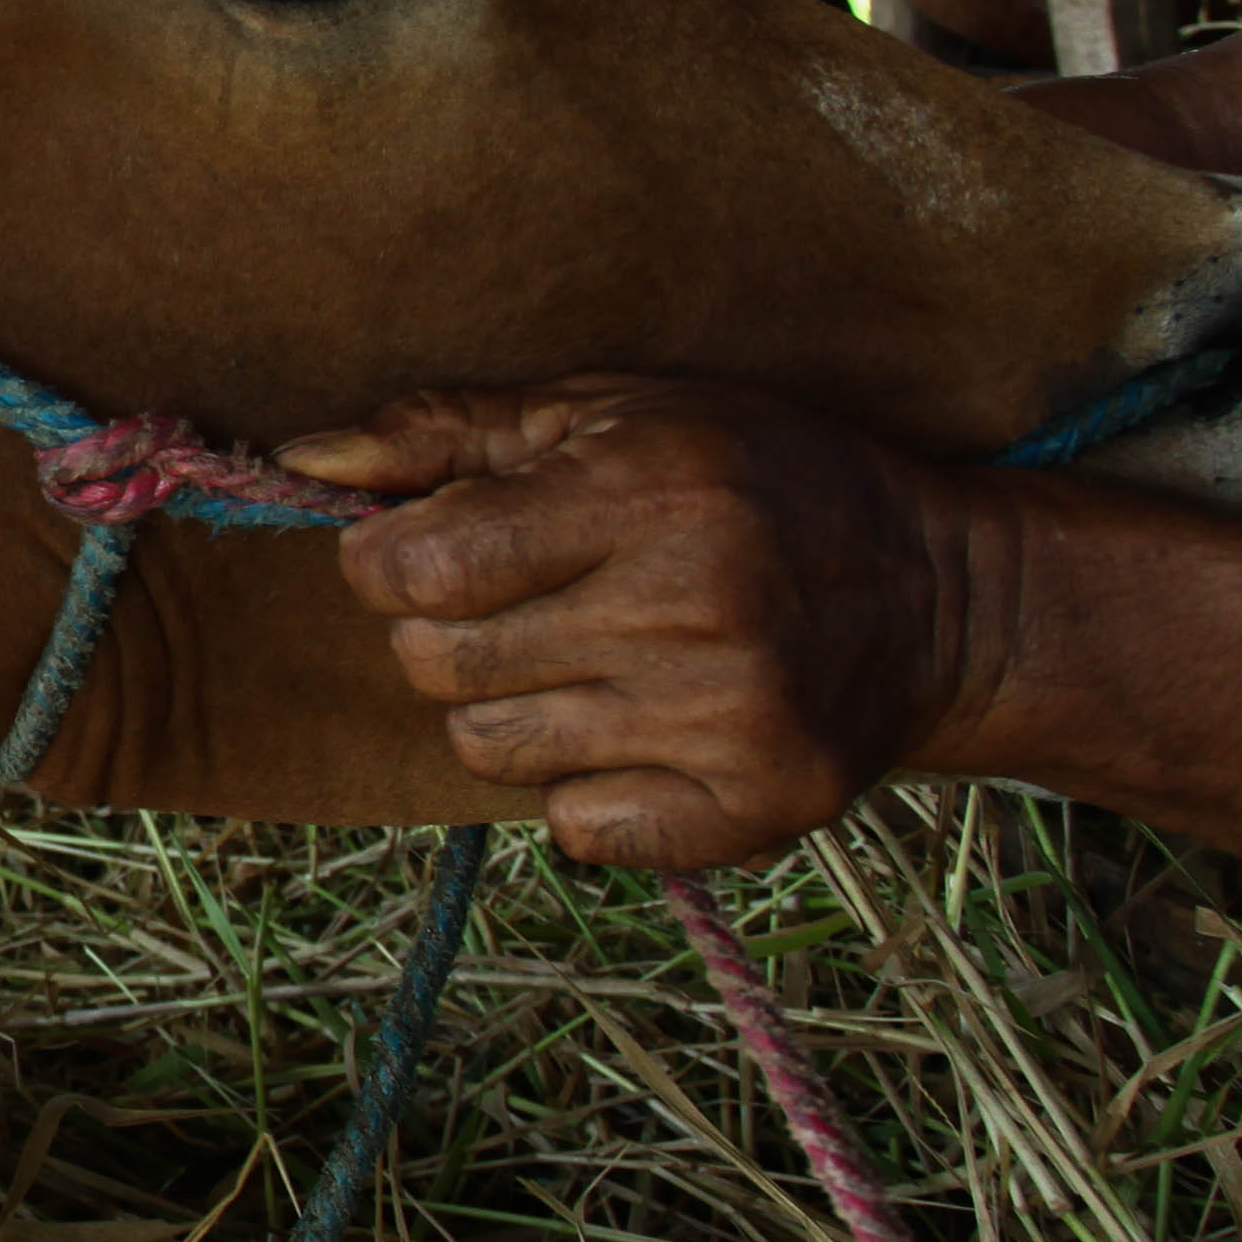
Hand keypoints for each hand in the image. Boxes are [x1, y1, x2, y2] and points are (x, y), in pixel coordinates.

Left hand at [280, 378, 1009, 869]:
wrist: (941, 594)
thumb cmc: (755, 481)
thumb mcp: (614, 413)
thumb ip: (446, 433)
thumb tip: (301, 459)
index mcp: (644, 492)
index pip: (414, 566)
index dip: (389, 562)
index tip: (427, 551)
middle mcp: (688, 606)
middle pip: (436, 664)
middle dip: (445, 634)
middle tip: (524, 606)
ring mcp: (725, 716)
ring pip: (489, 749)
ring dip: (509, 708)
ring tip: (592, 661)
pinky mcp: (756, 805)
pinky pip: (577, 827)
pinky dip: (587, 790)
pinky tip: (646, 728)